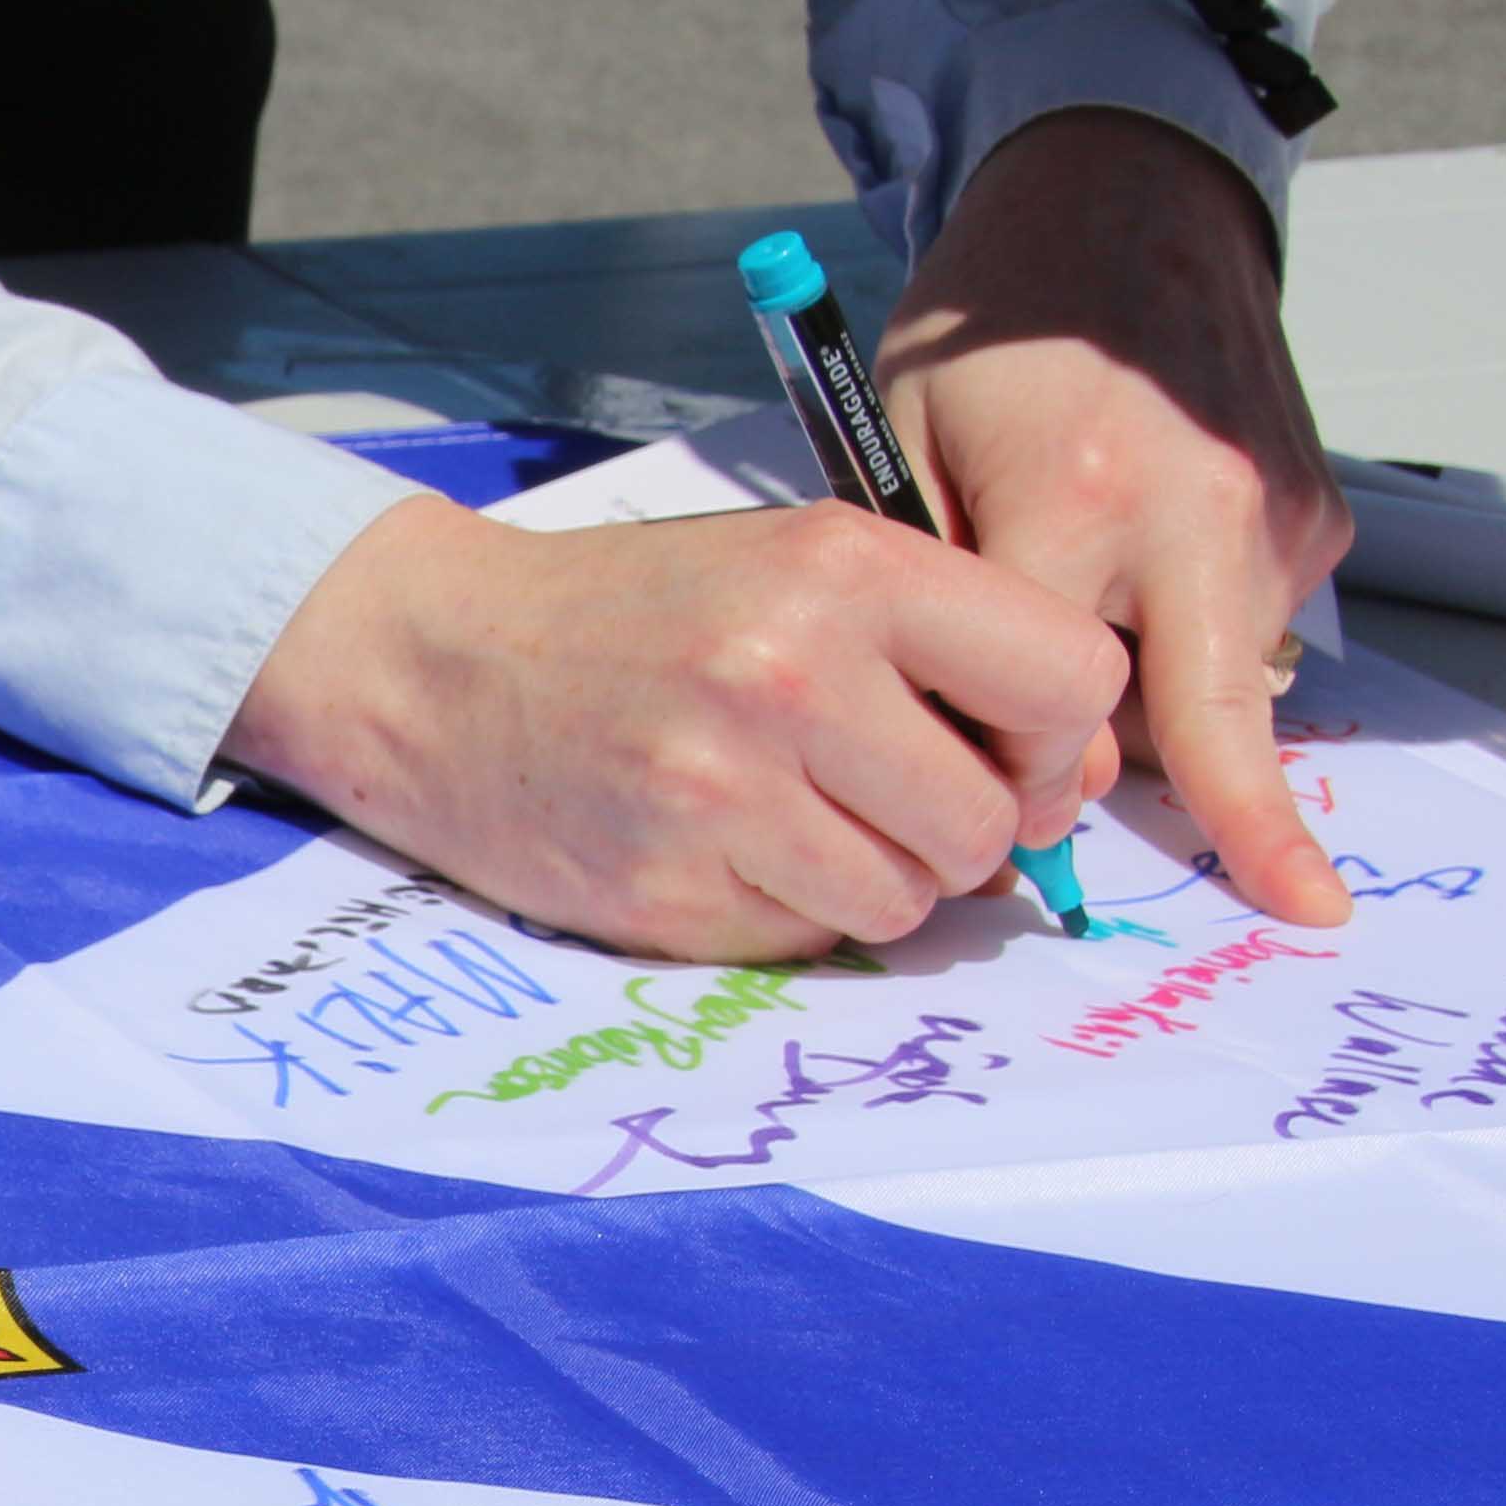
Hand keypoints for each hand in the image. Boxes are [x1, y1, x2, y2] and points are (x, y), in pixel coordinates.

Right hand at [224, 496, 1133, 963]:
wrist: (432, 663)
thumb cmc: (634, 615)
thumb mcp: (791, 567)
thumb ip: (936, 646)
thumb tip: (1072, 779)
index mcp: (845, 570)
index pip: (1070, 680)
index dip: (1058, 741)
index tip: (1002, 748)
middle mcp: (792, 675)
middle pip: (990, 822)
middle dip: (961, 832)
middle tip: (887, 801)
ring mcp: (722, 791)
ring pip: (906, 900)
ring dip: (875, 881)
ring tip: (796, 822)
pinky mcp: (667, 888)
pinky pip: (808, 938)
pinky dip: (786, 910)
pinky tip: (722, 850)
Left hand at [882, 106, 1353, 925]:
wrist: (1115, 209)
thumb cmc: (988, 332)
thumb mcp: (908, 452)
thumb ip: (940, 601)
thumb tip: (957, 747)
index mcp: (1077, 502)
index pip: (1055, 710)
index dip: (1015, 780)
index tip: (1002, 840)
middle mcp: (1198, 514)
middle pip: (1200, 727)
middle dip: (1221, 821)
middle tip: (1248, 894)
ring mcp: (1272, 512)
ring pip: (1224, 684)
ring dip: (1162, 717)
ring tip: (1081, 674)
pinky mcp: (1314, 507)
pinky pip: (1248, 629)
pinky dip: (1195, 654)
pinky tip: (1138, 609)